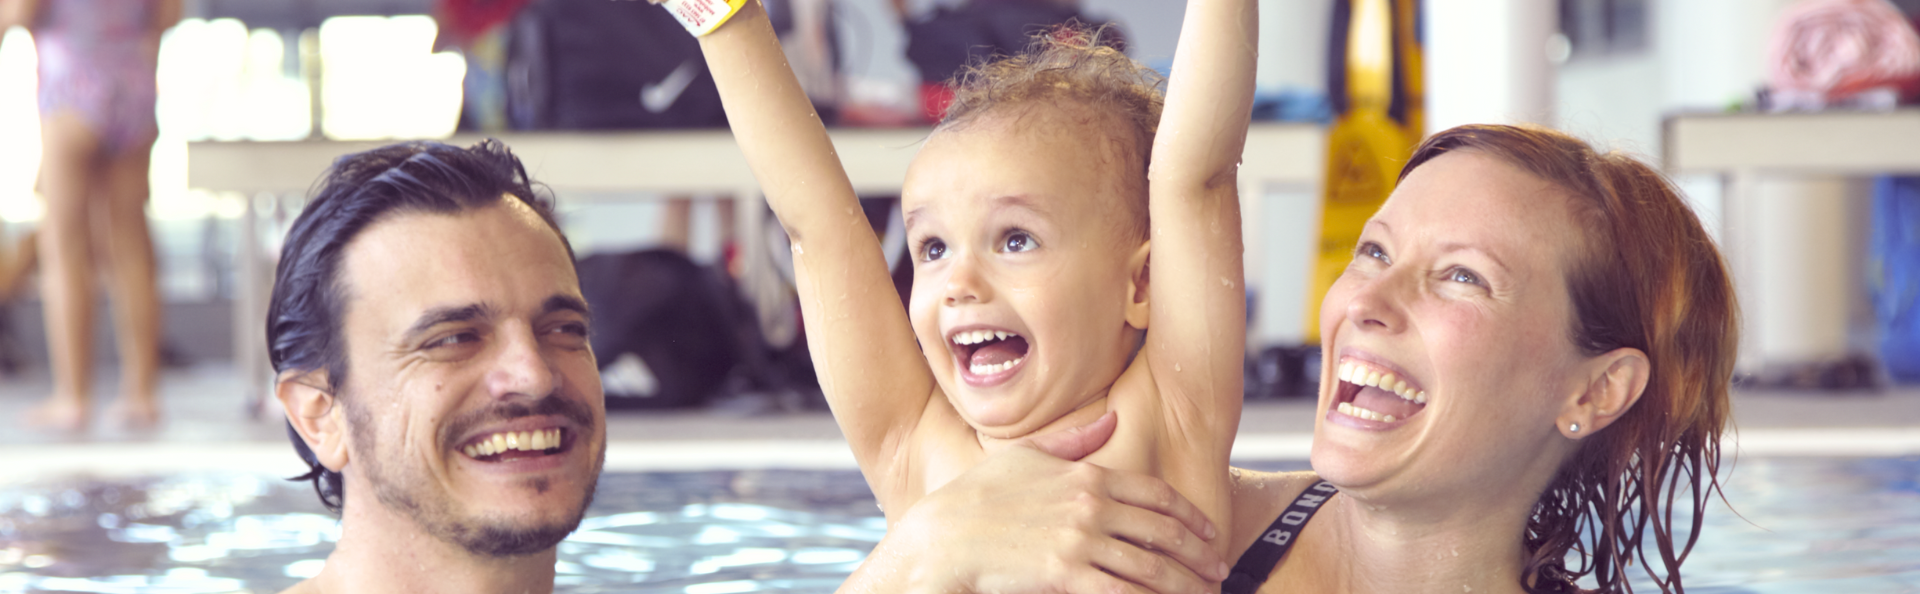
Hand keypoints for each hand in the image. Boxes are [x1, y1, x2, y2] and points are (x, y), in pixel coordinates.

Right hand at [845, 412, 1230, 593]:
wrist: (944, 538)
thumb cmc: (978, 496)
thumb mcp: (1026, 456)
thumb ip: (1074, 441)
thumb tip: (1111, 419)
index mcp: (1087, 475)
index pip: (1157, 495)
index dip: (1190, 516)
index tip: (1209, 532)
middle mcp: (1091, 506)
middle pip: (1164, 531)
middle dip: (1199, 553)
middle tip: (1219, 569)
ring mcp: (1081, 542)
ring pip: (1152, 566)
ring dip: (1185, 582)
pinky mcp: (1068, 575)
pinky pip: (1124, 591)